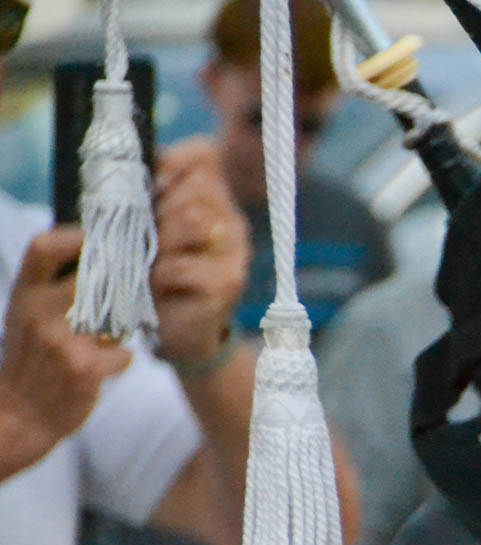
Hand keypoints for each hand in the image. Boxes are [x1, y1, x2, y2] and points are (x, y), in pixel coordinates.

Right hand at [0, 226, 132, 478]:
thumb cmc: (30, 362)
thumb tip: (92, 257)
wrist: (20, 415)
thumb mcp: (25, 317)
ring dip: (121, 328)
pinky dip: (121, 361)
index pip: (42, 248)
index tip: (97, 240)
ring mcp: (62, 341)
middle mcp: (39, 313)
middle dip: (117, 283)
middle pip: (91, 277)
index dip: (73, 236)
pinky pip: (125, 354)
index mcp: (24, 296)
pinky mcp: (85, 368)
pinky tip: (107, 367)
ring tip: (110, 337)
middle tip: (130, 288)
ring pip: (117, 316)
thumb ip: (49, 289)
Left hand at [151, 139, 248, 366]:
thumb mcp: (147, 227)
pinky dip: (160, 276)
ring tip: (148, 263)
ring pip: (194, 221)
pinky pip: (183, 265)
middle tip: (144, 238)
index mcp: (215, 197)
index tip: (149, 190)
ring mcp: (236, 251)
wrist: (177, 333)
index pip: (202, 156)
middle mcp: (233, 219)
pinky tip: (157, 287)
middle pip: (195, 189)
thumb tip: (125, 174)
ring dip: (159, 243)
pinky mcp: (228, 282)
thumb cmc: (155, 274)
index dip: (168, 165)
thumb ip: (145, 196)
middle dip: (159, 211)